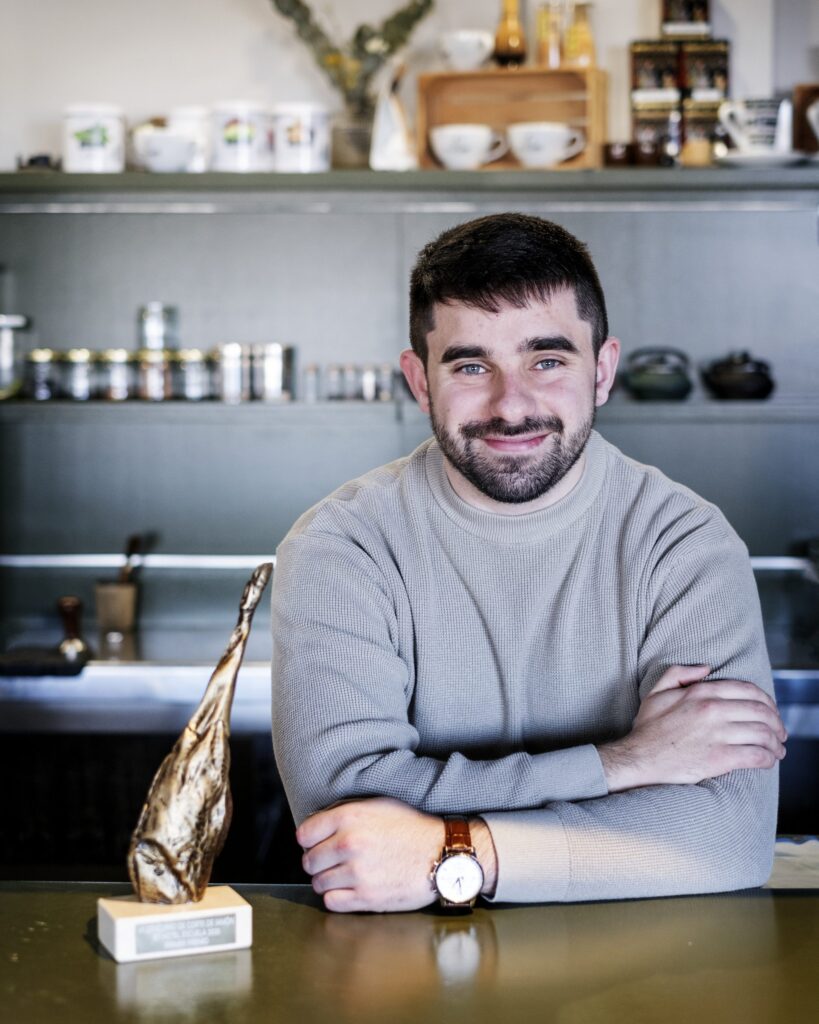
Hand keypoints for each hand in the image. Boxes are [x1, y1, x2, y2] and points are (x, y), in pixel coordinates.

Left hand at [297, 797, 443, 912]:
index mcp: (349, 817)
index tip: (318, 843)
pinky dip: (337, 897)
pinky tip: (350, 889)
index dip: (310, 839)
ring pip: (318, 883)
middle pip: (309, 860)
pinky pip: (331, 902)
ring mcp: (357, 872)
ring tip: (345, 875)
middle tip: (333, 861)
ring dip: (328, 880)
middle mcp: (349, 843)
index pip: (304, 834)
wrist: (442, 854)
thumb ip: (345, 813)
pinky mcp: (366, 897)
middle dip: (318, 862)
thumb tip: (317, 824)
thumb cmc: (412, 828)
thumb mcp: (377, 805)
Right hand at [599, 664, 786, 791]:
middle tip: (780, 732)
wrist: (638, 759)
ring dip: (776, 743)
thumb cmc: (648, 729)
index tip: (771, 711)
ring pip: (763, 734)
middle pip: (761, 712)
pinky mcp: (720, 758)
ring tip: (778, 749)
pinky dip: (769, 758)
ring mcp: (717, 734)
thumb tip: (705, 668)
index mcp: (700, 692)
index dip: (767, 701)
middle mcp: (712, 710)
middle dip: (777, 722)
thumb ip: (679, 673)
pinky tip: (769, 760)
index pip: (748, 690)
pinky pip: (756, 755)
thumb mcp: (656, 692)